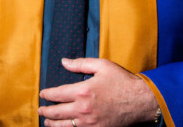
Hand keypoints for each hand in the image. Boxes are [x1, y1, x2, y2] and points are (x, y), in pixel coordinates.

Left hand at [38, 58, 158, 126]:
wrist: (142, 100)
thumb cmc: (123, 81)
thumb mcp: (102, 65)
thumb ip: (80, 64)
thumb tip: (63, 62)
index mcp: (83, 91)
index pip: (57, 94)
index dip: (47, 94)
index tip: (43, 94)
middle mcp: (84, 109)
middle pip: (57, 112)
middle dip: (46, 110)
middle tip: (41, 109)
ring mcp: (90, 122)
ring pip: (65, 125)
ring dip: (53, 123)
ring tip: (47, 121)